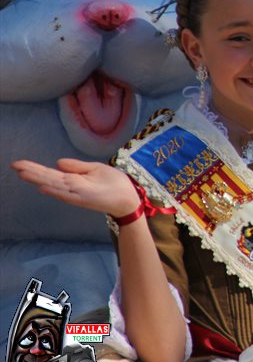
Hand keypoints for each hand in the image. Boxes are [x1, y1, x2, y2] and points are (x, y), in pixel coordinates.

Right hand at [11, 159, 139, 217]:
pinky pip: (68, 195)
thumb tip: (58, 162)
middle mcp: (72, 187)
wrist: (129, 197)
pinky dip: (56, 191)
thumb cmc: (114, 183)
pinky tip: (43, 187)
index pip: (50, 173)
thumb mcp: (95, 169)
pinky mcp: (85, 199)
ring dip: (39, 179)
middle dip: (32, 172)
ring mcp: (77, 194)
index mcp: (74, 180)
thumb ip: (77, 167)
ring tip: (23, 173)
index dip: (35, 168)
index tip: (19, 164)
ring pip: (54, 185)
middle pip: (48, 178)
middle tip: (15, 165)